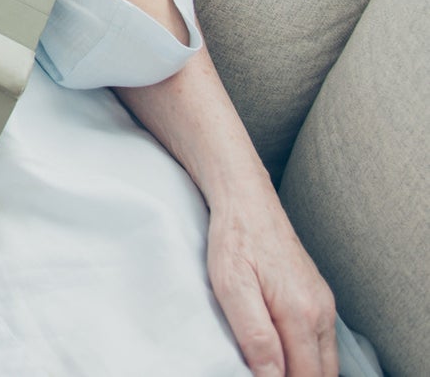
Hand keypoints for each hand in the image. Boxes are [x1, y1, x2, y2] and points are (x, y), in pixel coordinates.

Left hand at [206, 194, 336, 376]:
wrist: (246, 198)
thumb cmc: (234, 238)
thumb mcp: (232, 286)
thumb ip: (255, 335)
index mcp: (301, 313)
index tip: (257, 376)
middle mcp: (321, 311)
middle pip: (321, 374)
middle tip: (262, 372)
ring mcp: (323, 304)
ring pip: (325, 361)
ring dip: (304, 372)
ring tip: (270, 366)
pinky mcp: (318, 296)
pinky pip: (321, 342)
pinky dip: (307, 356)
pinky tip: (282, 353)